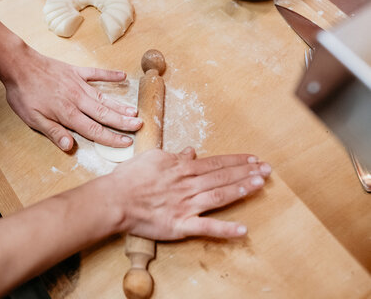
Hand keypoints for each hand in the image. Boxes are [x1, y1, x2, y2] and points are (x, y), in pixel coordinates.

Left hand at [0, 42, 142, 150]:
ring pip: (104, 97)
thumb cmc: (23, 94)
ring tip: (135, 111)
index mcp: (68, 114)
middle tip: (140, 126)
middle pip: (105, 114)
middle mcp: (77, 100)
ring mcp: (78, 84)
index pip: (94, 130)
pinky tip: (123, 77)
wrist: (18, 65)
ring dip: (120, 105)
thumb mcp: (33, 119)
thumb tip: (69, 147)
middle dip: (123, 122)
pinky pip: (96, 74)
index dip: (112, 138)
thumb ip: (53, 132)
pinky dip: (110, 75)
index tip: (127, 143)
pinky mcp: (75, 71)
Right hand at [106, 147, 270, 239]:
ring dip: (240, 190)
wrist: (114, 199)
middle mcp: (188, 185)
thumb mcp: (152, 158)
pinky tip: (243, 229)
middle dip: (246, 172)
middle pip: (222, 177)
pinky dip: (224, 230)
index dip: (236, 161)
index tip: (253, 159)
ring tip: (260, 185)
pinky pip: (205, 228)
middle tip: (267, 169)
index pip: (215, 163)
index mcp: (181, 169)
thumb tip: (191, 152)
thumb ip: (174, 156)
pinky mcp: (180, 225)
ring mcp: (185, 206)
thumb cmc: (129, 178)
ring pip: (218, 196)